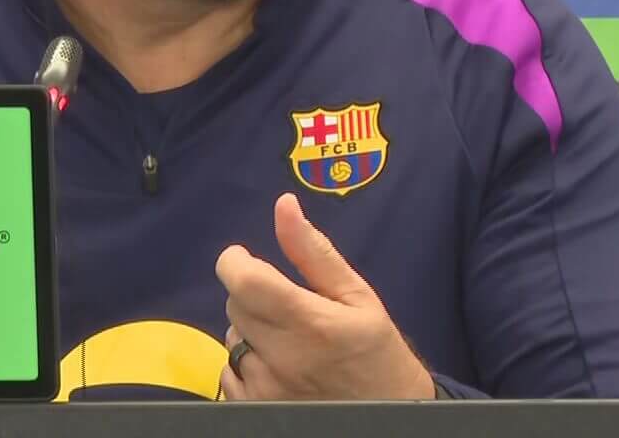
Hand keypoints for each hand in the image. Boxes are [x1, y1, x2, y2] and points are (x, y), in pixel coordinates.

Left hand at [214, 191, 436, 400]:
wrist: (389, 414)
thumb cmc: (375, 350)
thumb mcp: (356, 296)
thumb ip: (313, 251)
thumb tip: (284, 204)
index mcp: (311, 323)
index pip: (244, 281)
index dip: (235, 262)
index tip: (246, 258)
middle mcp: (283, 358)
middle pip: (235, 305)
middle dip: (252, 296)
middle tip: (287, 306)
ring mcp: (266, 390)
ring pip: (232, 338)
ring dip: (251, 332)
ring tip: (289, 343)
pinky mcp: (255, 409)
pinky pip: (228, 373)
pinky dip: (246, 364)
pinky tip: (279, 369)